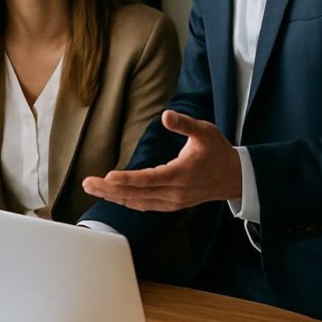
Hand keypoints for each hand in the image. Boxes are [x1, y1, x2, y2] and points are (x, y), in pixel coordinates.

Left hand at [81, 110, 241, 210]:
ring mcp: (173, 201)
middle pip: (138, 194)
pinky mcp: (171, 205)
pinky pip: (144, 206)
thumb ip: (184, 124)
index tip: (108, 177)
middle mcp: (175, 192)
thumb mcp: (204, 131)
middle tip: (87, 183)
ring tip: (92, 189)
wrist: (235, 177)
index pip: (150, 179)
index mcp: (182, 174)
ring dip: (113, 197)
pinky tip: (112, 196)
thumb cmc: (218, 151)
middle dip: (110, 190)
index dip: (128, 179)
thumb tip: (166, 115)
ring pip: (138, 202)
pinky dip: (126, 201)